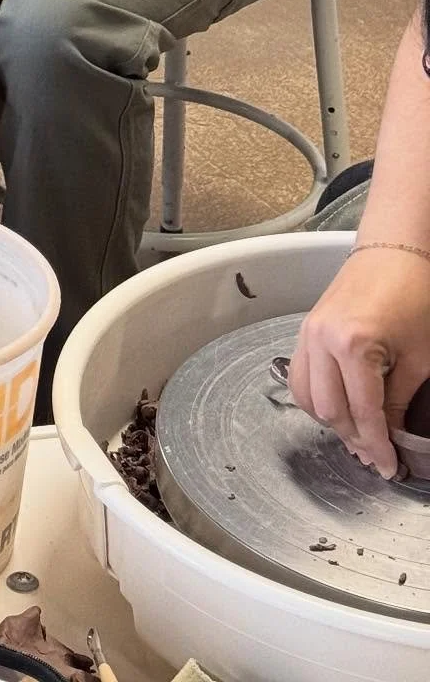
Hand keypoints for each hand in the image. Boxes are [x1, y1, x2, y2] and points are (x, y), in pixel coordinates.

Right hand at [289, 248, 429, 476]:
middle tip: (378, 456)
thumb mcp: (419, 357)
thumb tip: (390, 435)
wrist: (394, 251)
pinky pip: (301, 375)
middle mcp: (322, 340)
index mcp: (353, 345)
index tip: (390, 467)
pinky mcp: (306, 329)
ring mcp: (309, 333)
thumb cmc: (414, 295)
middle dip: (355, 439)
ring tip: (358, 436)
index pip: (364, 413)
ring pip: (307, 397)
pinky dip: (316, 398)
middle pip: (330, 410)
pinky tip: (338, 407)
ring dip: (332, 421)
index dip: (379, 446)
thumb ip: (399, 400)